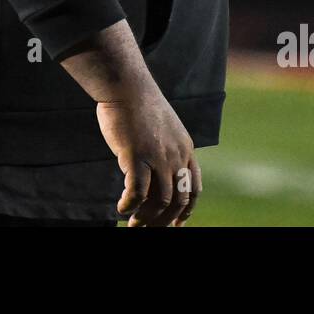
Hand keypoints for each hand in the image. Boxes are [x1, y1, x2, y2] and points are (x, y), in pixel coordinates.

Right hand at [97, 92, 200, 226]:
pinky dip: (129, 205)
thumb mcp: (162, 127)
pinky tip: (121, 207)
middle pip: (177, 200)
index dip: (186, 210)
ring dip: (146, 217)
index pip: (193, 188)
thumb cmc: (138, 103)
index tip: (177, 224)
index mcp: (185, 149)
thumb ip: (163, 148)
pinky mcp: (137, 156)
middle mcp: (176, 156)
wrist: (127, 85)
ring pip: (159, 201)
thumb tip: (152, 170)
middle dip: (164, 221)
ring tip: (133, 223)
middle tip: (149, 228)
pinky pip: (136, 192)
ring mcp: (158, 157)